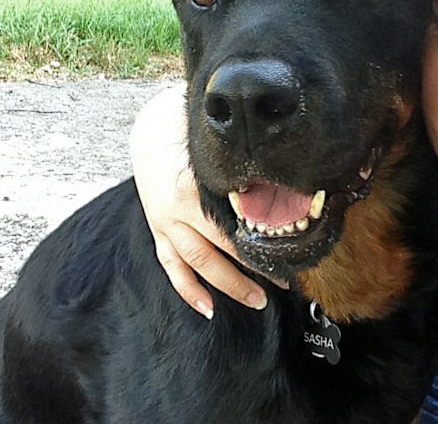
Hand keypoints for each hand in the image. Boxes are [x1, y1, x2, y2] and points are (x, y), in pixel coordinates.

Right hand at [130, 84, 270, 318]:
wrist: (150, 132)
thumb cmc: (190, 136)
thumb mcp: (215, 151)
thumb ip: (242, 169)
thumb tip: (279, 184)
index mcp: (194, 190)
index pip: (232, 229)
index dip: (259, 249)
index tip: (287, 260)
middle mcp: (177, 211)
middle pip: (215, 253)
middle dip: (248, 274)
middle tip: (280, 286)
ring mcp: (165, 223)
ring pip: (196, 264)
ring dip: (225, 285)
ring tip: (255, 300)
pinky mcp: (158, 230)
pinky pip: (172, 266)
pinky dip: (188, 289)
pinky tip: (206, 307)